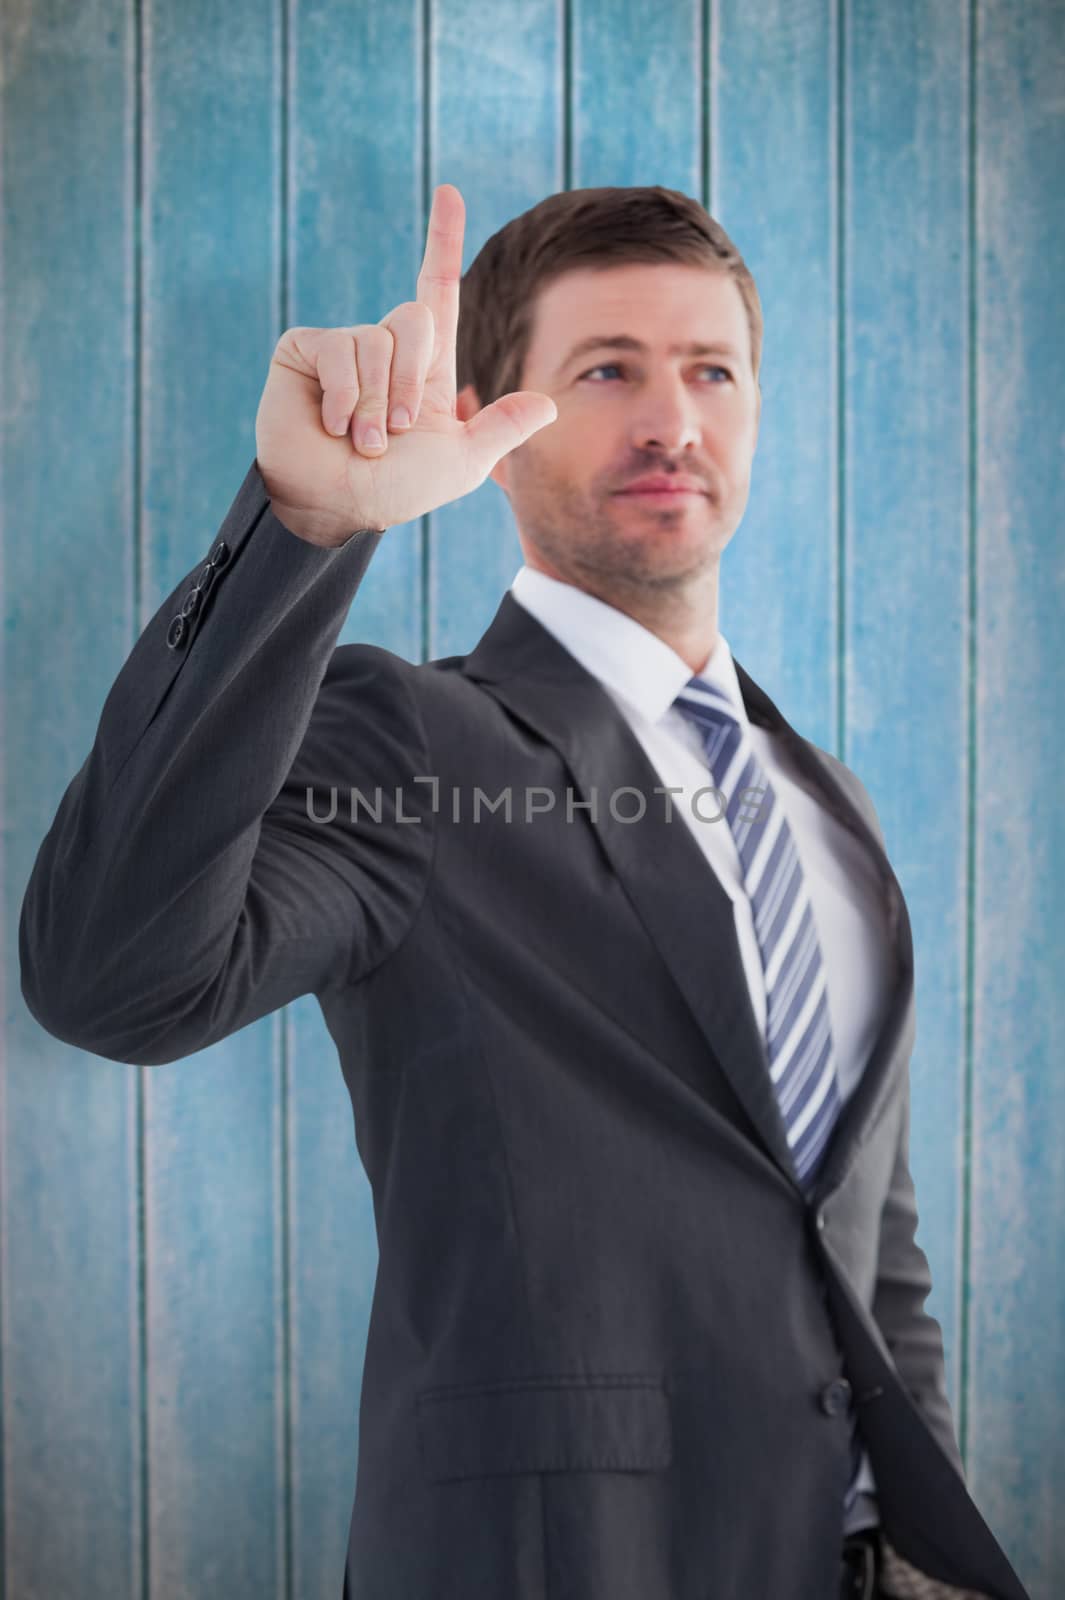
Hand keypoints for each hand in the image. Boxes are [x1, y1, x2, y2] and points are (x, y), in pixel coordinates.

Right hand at [254, 184, 557, 546]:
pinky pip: (336, 350)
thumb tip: (549, 404)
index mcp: (423, 366)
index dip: (442, 241)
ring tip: (362, 441)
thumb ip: (501, 429)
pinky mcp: (304, 351)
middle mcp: (384, 348)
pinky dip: (342, 397)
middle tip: (397, 434)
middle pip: (415, 318)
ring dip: (374, 405)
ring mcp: (343, 347)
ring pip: (376, 342)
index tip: (450, 192)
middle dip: (411, 383)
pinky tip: (333, 424)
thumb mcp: (462, 463)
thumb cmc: (395, 490)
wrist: (338, 506)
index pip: (436, 288)